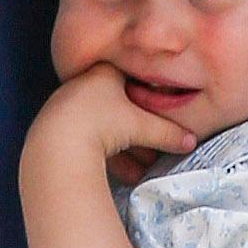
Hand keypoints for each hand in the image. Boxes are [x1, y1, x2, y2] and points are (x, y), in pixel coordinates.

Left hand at [25, 62, 198, 185]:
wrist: (57, 143)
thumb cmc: (102, 124)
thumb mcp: (143, 127)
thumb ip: (168, 133)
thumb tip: (191, 142)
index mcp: (104, 73)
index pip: (133, 79)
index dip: (148, 97)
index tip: (158, 113)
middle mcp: (83, 85)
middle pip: (118, 107)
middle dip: (137, 132)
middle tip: (152, 150)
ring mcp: (67, 107)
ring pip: (103, 127)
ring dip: (124, 149)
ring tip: (139, 169)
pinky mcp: (57, 129)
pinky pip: (87, 140)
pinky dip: (105, 156)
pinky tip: (120, 174)